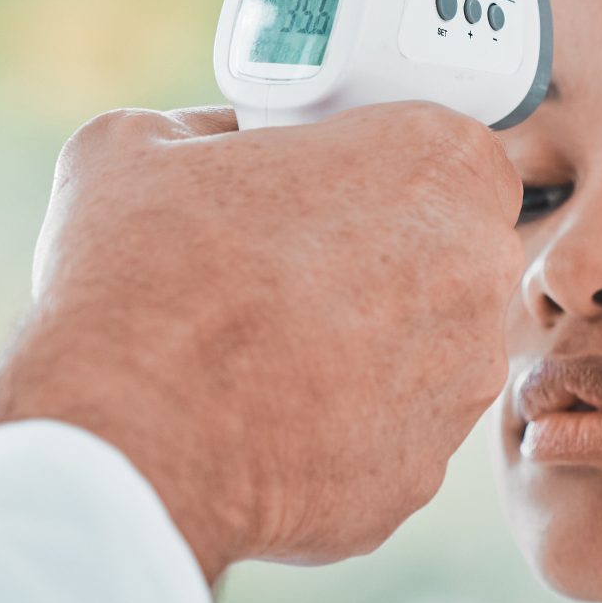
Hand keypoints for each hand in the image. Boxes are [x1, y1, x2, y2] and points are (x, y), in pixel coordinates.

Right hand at [0, 102, 524, 583]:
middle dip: (389, 258)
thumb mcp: (141, 144)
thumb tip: (224, 144)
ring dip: (369, 348)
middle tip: (294, 266)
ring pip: (430, 354)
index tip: (338, 185)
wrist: (123, 443)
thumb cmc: (137, 277)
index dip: (395, 170)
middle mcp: (478, 274)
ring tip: (267, 351)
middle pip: (455, 255)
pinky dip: (342, 428)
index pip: (457, 156)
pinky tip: (268, 420)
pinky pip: (392, 436)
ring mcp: (459, 384)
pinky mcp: (423, 474)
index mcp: (438, 166)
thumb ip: (215, 129)